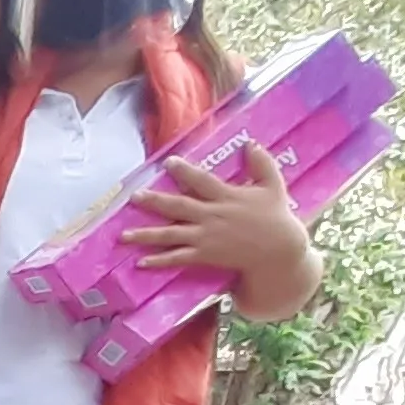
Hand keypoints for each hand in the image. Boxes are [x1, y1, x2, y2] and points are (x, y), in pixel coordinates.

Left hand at [123, 144, 311, 275]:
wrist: (279, 252)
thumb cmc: (276, 217)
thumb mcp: (273, 186)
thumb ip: (262, 164)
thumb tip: (251, 143)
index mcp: (227, 197)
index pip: (202, 181)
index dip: (184, 171)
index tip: (167, 162)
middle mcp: (212, 216)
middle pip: (179, 207)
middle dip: (155, 202)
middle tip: (134, 197)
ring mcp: (207, 237)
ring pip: (172, 235)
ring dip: (147, 235)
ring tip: (124, 235)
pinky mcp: (205, 256)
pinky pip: (179, 258)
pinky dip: (160, 260)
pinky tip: (141, 262)